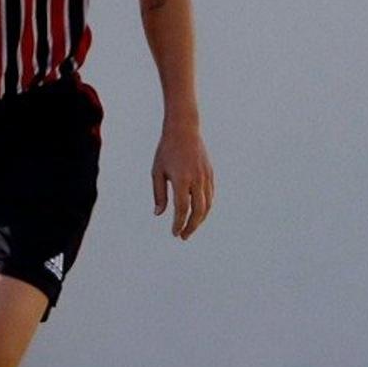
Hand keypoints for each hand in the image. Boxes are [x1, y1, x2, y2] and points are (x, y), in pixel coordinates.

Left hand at [153, 121, 213, 239]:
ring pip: (207, 205)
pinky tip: (198, 213)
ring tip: (190, 227)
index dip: (179, 223)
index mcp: (181, 179)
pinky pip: (210, 195)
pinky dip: (206, 207)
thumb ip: (159, 194)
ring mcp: (206, 177)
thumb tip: (159, 214)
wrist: (184, 130)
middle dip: (191, 226)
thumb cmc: (166, 151)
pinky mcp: (210, 174)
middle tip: (183, 236)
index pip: (182, 208)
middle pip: (198, 210)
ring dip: (200, 219)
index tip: (174, 233)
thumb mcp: (157, 172)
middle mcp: (196, 180)